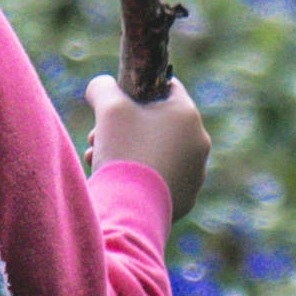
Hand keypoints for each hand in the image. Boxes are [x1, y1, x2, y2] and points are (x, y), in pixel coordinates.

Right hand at [89, 75, 207, 206]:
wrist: (133, 208)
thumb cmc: (124, 150)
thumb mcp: (108, 107)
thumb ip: (103, 87)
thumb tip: (101, 87)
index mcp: (188, 115)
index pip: (166, 88)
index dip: (137, 90)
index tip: (115, 103)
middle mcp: (199, 143)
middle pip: (157, 124)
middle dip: (124, 127)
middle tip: (97, 136)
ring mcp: (194, 174)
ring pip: (156, 152)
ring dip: (127, 151)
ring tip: (97, 159)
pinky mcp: (184, 200)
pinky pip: (159, 179)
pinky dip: (138, 176)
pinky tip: (115, 181)